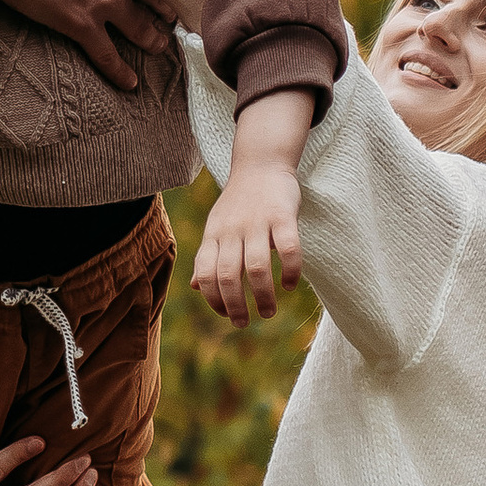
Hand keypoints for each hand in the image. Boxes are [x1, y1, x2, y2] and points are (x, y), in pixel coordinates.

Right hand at [0, 0, 176, 94]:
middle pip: (157, 2)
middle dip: (167, 15)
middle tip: (172, 21)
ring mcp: (103, 4)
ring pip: (142, 32)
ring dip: (154, 43)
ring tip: (160, 49)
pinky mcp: (82, 27)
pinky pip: (109, 57)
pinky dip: (122, 73)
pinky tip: (130, 84)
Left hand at [193, 93, 311, 323]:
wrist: (261, 163)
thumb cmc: (238, 203)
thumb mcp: (216, 226)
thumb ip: (207, 256)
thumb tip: (195, 287)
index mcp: (214, 234)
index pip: (205, 274)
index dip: (212, 299)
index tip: (225, 314)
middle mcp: (232, 230)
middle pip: (227, 275)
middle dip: (235, 306)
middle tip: (244, 322)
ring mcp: (257, 222)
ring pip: (256, 268)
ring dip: (263, 296)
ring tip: (268, 312)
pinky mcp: (283, 216)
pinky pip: (288, 250)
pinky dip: (290, 272)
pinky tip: (290, 285)